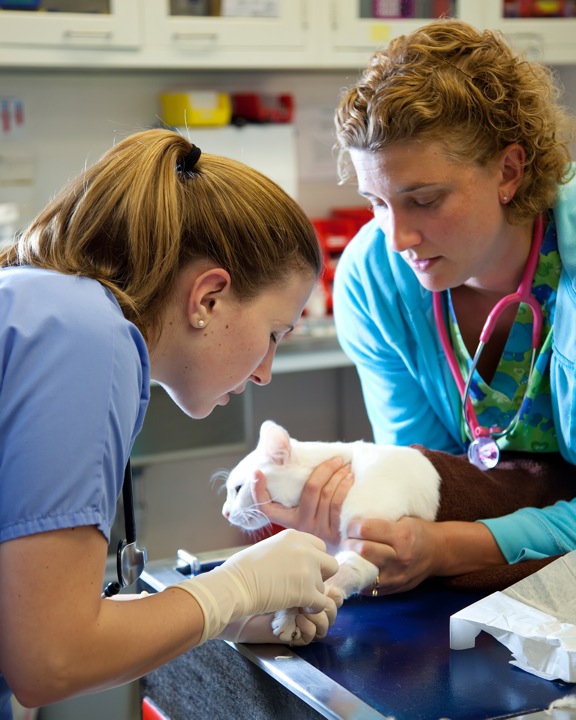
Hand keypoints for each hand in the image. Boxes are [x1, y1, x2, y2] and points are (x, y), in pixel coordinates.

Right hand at [176, 529, 338, 642]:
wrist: (235, 585)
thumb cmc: (241, 570)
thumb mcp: (268, 548)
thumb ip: (286, 552)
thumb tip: (294, 561)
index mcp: (293, 536)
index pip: (319, 547)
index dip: (313, 562)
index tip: (302, 572)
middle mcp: (305, 549)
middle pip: (329, 565)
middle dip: (320, 577)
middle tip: (304, 586)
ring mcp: (308, 569)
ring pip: (323, 587)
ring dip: (312, 595)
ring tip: (292, 599)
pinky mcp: (307, 591)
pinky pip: (321, 603)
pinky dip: (312, 609)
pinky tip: (298, 608)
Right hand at [251, 457, 353, 546]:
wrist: (340, 556)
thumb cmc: (320, 527)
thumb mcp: (304, 515)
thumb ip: (298, 497)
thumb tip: (296, 463)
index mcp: (288, 520)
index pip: (266, 508)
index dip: (258, 491)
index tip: (256, 473)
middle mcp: (301, 525)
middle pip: (311, 489)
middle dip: (324, 469)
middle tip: (336, 458)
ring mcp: (317, 530)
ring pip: (326, 495)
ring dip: (338, 476)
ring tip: (345, 466)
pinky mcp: (334, 533)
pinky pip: (338, 505)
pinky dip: (344, 487)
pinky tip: (350, 479)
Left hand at [344, 516, 505, 594]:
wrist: (438, 552)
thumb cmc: (417, 531)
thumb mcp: (402, 519)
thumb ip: (380, 521)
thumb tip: (351, 519)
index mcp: (401, 535)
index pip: (365, 530)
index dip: (353, 526)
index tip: (350, 525)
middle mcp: (399, 557)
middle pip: (362, 550)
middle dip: (349, 543)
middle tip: (348, 539)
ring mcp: (396, 576)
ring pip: (362, 571)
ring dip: (351, 561)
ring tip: (351, 553)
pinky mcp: (393, 589)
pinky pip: (367, 586)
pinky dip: (359, 576)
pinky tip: (359, 567)